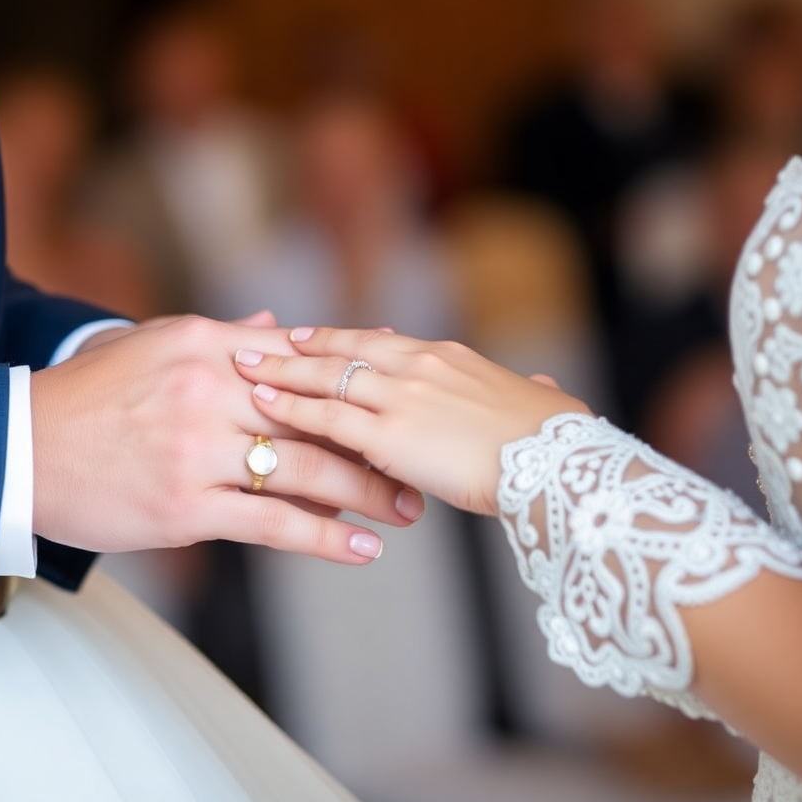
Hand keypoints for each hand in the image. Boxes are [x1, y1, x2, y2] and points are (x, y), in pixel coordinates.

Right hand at [31, 316, 421, 562]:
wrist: (20, 448)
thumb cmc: (89, 395)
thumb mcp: (152, 344)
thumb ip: (222, 335)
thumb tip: (275, 326)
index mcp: (206, 345)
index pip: (301, 363)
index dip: (355, 385)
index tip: (397, 402)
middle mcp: (209, 391)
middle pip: (316, 418)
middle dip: (374, 445)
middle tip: (418, 466)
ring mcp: (198, 450)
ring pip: (303, 471)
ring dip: (364, 493)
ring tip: (404, 510)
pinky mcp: (184, 506)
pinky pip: (269, 523)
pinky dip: (321, 537)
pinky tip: (359, 549)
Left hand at [235, 327, 588, 516]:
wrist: (558, 465)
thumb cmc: (557, 439)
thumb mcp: (544, 402)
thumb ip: (531, 392)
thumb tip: (544, 386)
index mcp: (446, 357)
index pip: (376, 342)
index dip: (337, 340)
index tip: (308, 337)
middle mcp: (416, 366)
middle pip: (341, 350)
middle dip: (295, 348)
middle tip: (258, 341)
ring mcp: (400, 397)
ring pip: (325, 377)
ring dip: (280, 372)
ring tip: (242, 366)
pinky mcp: (389, 436)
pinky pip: (326, 418)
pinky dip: (291, 409)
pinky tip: (263, 404)